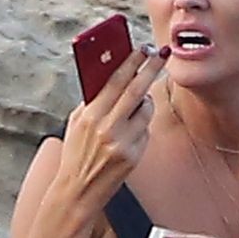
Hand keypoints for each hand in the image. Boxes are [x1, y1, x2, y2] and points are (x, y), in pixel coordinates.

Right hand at [53, 44, 168, 204]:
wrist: (78, 190)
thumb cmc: (77, 152)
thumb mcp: (77, 122)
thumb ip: (94, 101)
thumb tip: (114, 74)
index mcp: (89, 115)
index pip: (115, 81)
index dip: (131, 62)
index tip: (143, 48)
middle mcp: (107, 127)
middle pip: (136, 90)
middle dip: (151, 68)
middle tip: (161, 53)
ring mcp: (123, 142)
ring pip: (146, 110)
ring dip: (145, 102)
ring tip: (134, 107)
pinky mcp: (134, 155)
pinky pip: (145, 130)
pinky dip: (140, 127)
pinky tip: (128, 135)